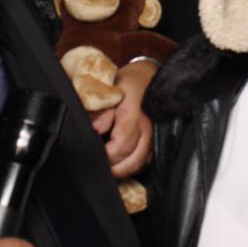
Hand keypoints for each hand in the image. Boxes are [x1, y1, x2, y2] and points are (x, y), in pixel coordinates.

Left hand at [91, 59, 155, 177]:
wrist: (149, 76)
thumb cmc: (129, 83)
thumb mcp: (111, 90)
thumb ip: (102, 111)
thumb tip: (95, 130)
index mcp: (134, 116)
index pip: (122, 146)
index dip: (107, 156)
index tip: (92, 155)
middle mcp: (147, 129)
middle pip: (132, 161)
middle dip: (114, 169)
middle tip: (97, 166)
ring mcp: (153, 136)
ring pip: (139, 164)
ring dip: (123, 170)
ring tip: (107, 166)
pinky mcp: (155, 140)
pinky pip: (145, 160)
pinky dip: (131, 165)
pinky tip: (119, 163)